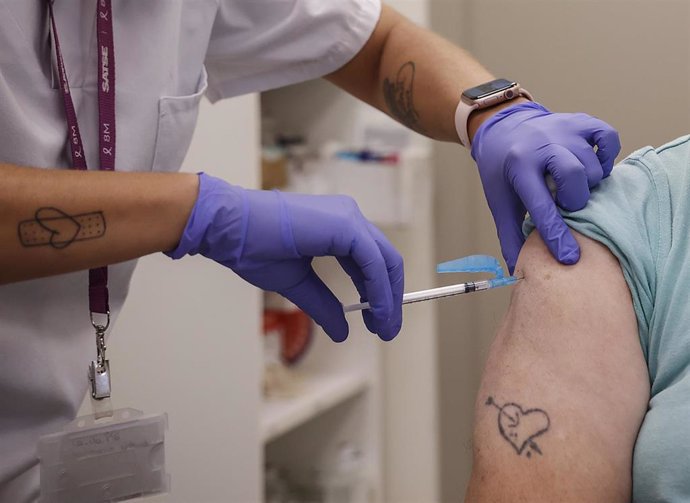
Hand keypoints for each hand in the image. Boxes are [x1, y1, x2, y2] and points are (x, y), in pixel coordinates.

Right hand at [166, 173, 403, 341]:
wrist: (230, 228)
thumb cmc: (255, 247)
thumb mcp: (298, 284)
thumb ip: (323, 305)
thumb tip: (342, 332)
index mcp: (337, 227)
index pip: (370, 262)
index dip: (378, 292)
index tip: (377, 321)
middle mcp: (348, 217)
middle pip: (385, 261)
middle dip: (389, 297)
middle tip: (386, 329)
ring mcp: (348, 218)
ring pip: (384, 261)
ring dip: (388, 297)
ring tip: (384, 327)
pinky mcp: (345, 225)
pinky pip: (373, 262)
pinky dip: (379, 289)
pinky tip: (376, 312)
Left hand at [470, 102, 620, 272]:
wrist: (502, 128)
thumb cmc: (503, 170)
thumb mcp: (500, 201)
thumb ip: (510, 235)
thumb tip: (518, 270)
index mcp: (519, 166)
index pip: (541, 206)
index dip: (556, 235)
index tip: (569, 258)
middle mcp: (542, 144)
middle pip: (575, 176)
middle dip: (574, 200)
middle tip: (566, 204)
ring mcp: (563, 130)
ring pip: (592, 164)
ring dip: (588, 183)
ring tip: (573, 186)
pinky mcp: (580, 121)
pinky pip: (607, 136)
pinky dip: (606, 155)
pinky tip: (593, 166)